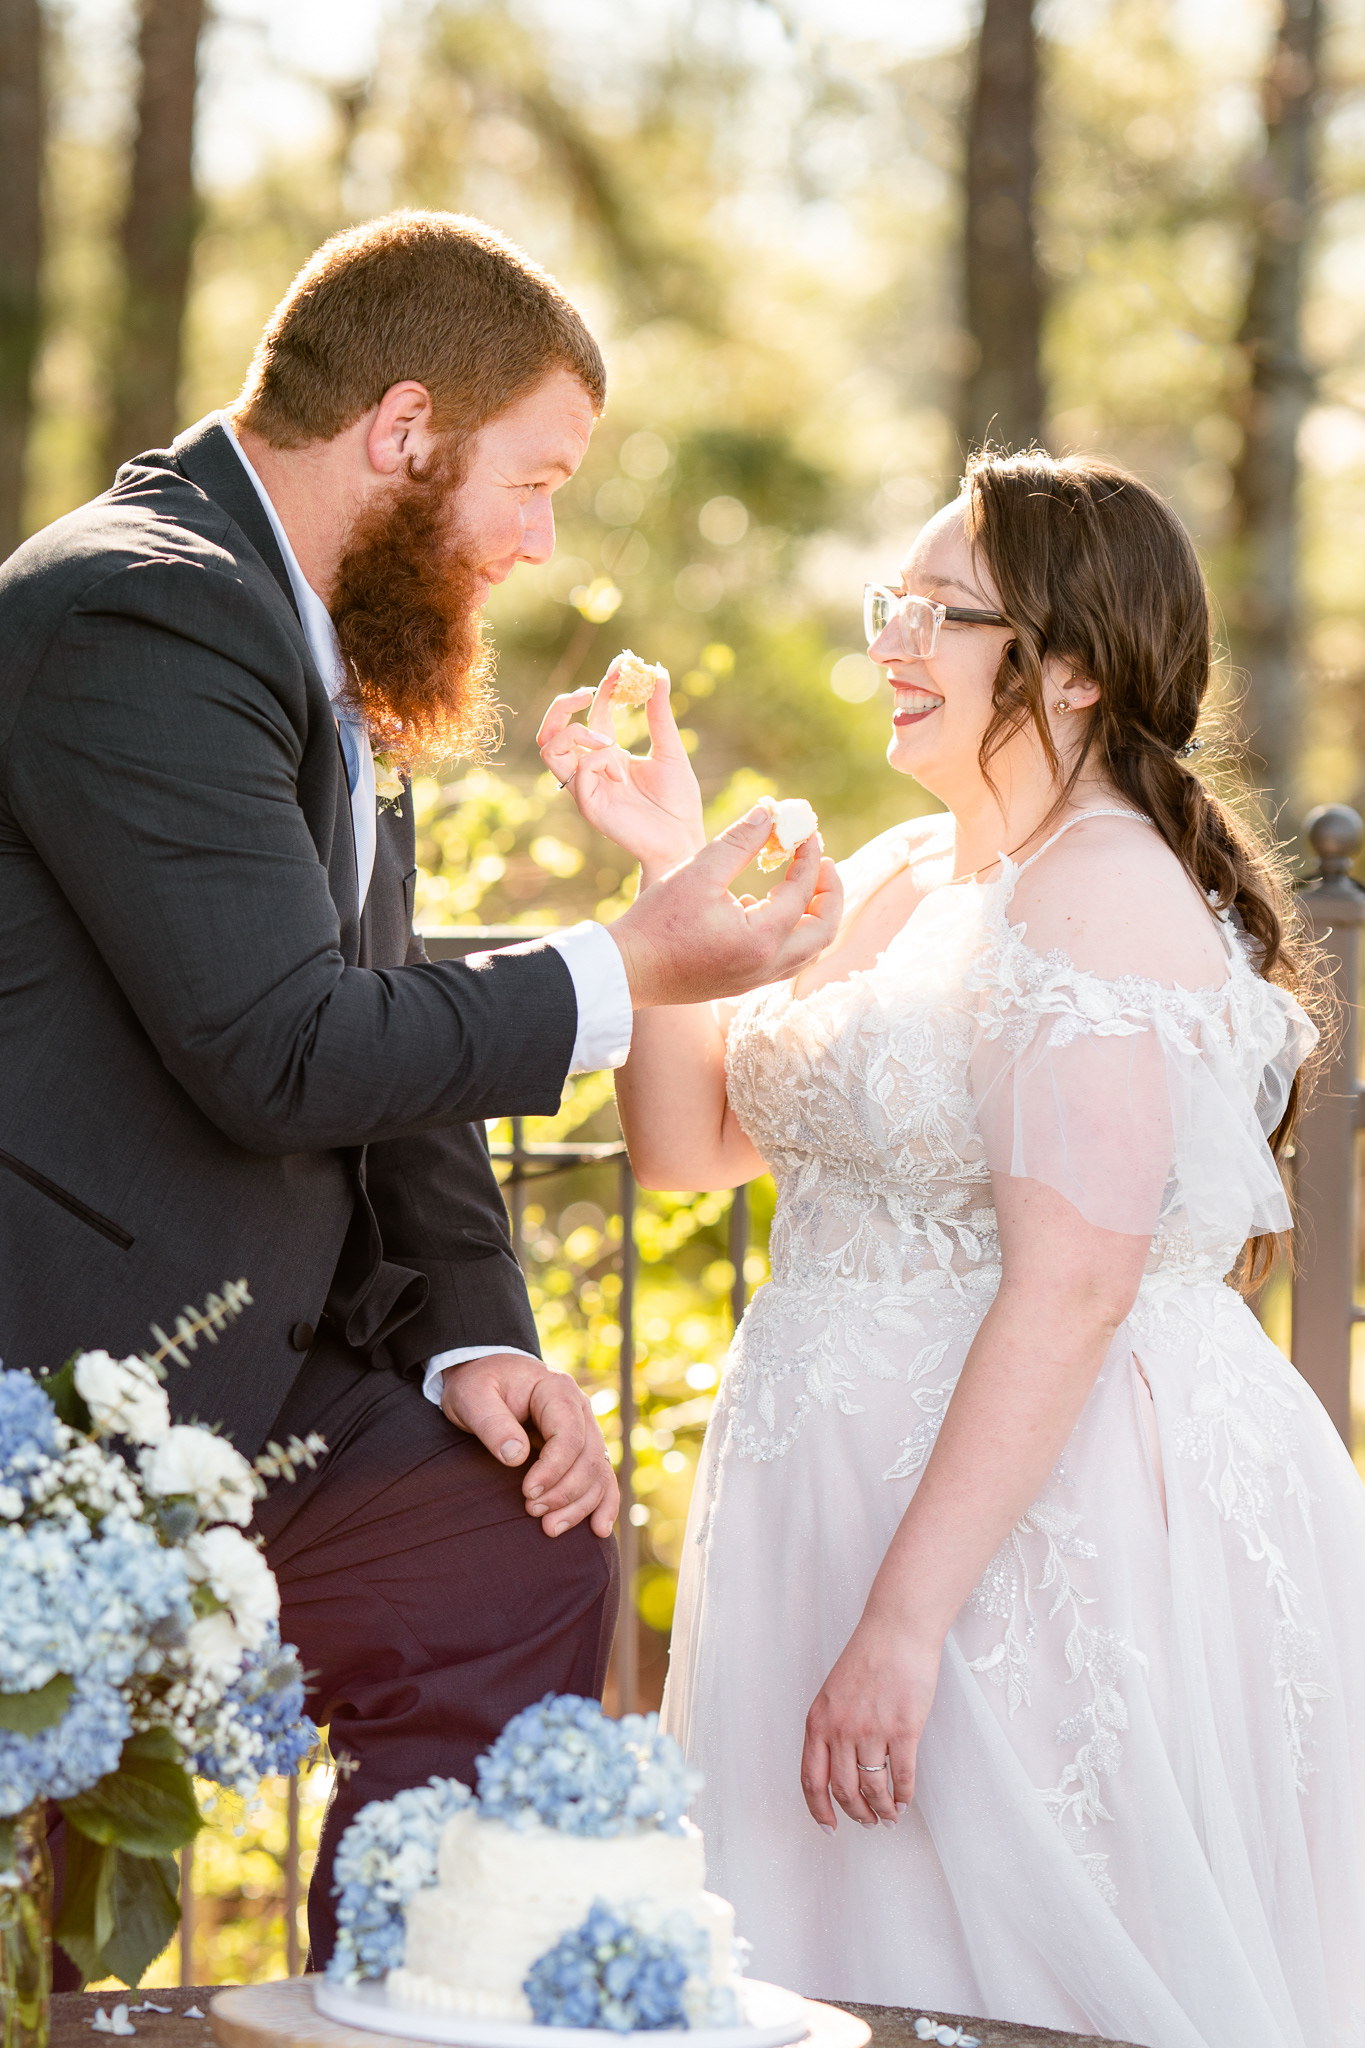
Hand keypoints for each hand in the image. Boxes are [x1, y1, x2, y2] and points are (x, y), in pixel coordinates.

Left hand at [439, 1352, 618, 1538]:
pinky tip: (598, 1529)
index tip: (527, 1493)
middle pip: (589, 1458)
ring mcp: (584, 1429)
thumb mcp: (473, 1396)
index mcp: (557, 1390)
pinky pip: (600, 1476)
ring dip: (581, 1504)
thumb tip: (516, 1457)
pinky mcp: (580, 1448)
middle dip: (565, 1492)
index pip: (570, 1436)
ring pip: (599, 1472)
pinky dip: (603, 1503)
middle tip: (533, 1512)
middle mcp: (579, 1408)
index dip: (553, 1469)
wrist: (484, 1373)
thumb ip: (492, 1424)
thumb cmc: (477, 1384)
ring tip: (551, 1528)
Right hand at [537, 659, 704, 869]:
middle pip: (550, 731)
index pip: (591, 713)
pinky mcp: (589, 807)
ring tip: (610, 741)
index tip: (623, 664)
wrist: (683, 841)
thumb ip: (660, 714)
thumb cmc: (678, 803)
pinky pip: (577, 773)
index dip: (603, 685)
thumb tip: (657, 672)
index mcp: (608, 754)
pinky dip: (598, 761)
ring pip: (549, 749)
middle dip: (562, 704)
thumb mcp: (672, 750)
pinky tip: (623, 775)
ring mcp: (586, 788)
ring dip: (576, 733)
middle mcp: (591, 769)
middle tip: (590, 693)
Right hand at [608, 803, 842, 1006]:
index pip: (802, 891)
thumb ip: (739, 841)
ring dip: (815, 915)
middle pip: (824, 930)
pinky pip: (785, 960)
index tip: (806, 830)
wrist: (627, 970)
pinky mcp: (744, 984)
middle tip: (822, 862)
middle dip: (830, 892)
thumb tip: (770, 813)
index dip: (809, 855)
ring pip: (809, 950)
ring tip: (802, 882)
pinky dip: (790, 932)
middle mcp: (767, 965)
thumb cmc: (657, 920)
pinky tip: (762, 907)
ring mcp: (757, 979)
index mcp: (760, 938)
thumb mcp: (698, 871)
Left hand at [801, 1616, 940, 1831]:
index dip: (819, 1810)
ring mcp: (872, 1731)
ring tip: (890, 1817)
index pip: (811, 1780)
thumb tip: (838, 1768)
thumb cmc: (867, 1658)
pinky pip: (902, 1776)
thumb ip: (830, 1729)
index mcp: (818, 1722)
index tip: (829, 1827)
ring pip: (874, 1789)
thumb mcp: (833, 1694)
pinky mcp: (904, 1729)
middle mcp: (841, 1730)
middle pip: (844, 1791)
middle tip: (868, 1823)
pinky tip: (905, 1800)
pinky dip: (904, 1796)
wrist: (896, 1631)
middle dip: (857, 1815)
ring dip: (883, 1810)